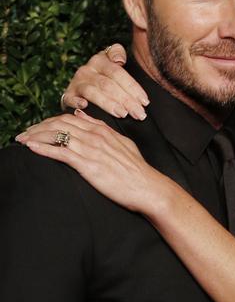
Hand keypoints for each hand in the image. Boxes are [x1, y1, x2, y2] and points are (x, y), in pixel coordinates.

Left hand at [16, 110, 169, 213]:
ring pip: (57, 136)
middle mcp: (95, 136)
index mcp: (103, 130)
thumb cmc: (135, 169)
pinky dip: (43, 149)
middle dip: (38, 127)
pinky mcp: (87, 165)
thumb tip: (83, 115)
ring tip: (21, 140)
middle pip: (59, 124)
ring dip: (35, 136)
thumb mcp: (121, 142)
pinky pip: (60, 153)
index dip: (50, 121)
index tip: (37, 127)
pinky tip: (31, 148)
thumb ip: (102, 128)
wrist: (146, 186)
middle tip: (23, 133)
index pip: (70, 119)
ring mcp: (91, 149)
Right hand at [61, 44, 148, 119]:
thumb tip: (120, 59)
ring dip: (109, 104)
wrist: (79, 87)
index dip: (133, 87)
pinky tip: (85, 106)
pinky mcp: (67, 95)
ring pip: (93, 92)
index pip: (118, 73)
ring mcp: (76, 82)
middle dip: (126, 100)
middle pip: (109, 85)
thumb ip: (118, 54)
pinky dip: (76, 102)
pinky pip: (70, 98)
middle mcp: (87, 70)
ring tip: (123, 114)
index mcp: (100, 60)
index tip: (145, 101)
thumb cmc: (104, 77)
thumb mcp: (112, 62)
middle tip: (139, 113)